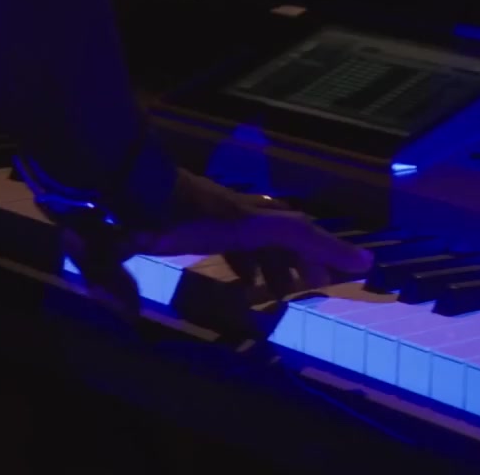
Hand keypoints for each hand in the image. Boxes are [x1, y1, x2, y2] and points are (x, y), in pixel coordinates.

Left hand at [133, 170, 372, 294]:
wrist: (115, 168)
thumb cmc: (134, 208)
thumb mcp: (132, 241)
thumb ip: (129, 276)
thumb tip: (134, 311)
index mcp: (235, 220)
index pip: (294, 233)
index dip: (330, 250)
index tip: (364, 265)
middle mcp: (236, 212)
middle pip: (287, 231)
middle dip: (311, 256)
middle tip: (327, 283)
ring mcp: (220, 209)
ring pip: (263, 234)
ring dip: (279, 260)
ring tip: (287, 291)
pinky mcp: (204, 211)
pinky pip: (240, 235)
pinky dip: (252, 256)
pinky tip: (247, 275)